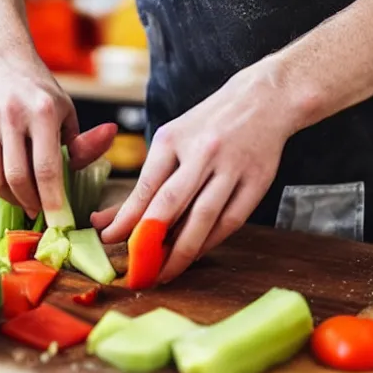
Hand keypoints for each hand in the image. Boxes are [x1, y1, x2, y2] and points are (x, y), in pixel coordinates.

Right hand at [0, 53, 116, 217]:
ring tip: (26, 202)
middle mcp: (11, 115)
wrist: (3, 62)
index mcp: (43, 111)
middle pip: (18, 177)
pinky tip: (11, 180)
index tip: (59, 220)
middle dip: (31, 203)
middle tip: (41, 213)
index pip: (46, 167)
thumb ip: (83, 142)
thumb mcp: (67, 113)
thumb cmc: (40, 93)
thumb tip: (107, 145)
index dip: (52, 200)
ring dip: (12, 198)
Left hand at [92, 60, 296, 282]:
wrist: (263, 100)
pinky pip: (230, 221)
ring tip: (164, 272)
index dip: (126, 218)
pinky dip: (209, 242)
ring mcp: (232, 167)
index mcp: (173, 139)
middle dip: (150, 241)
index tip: (109, 239)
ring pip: (203, 218)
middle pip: (172, 204)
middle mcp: (202, 152)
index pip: (146, 186)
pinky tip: (194, 255)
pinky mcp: (258, 182)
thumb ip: (146, 181)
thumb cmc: (207, 125)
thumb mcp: (170, 140)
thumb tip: (110, 220)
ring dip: (181, 251)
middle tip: (137, 268)